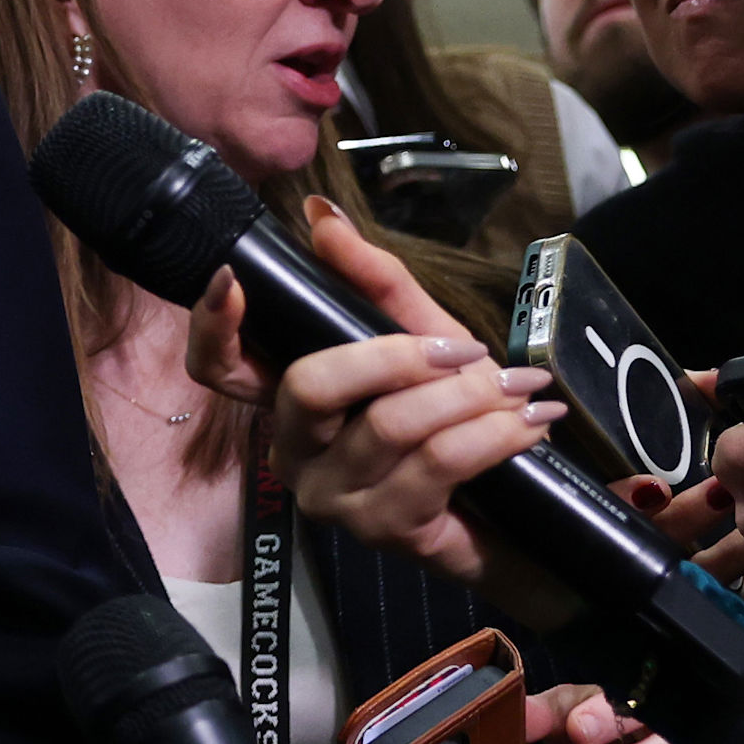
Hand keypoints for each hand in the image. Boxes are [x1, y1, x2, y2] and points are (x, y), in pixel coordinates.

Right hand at [188, 201, 565, 616]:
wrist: (517, 518)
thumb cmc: (458, 423)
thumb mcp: (425, 338)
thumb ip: (374, 281)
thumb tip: (321, 213)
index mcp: (292, 401)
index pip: (221, 367)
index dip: (214, 326)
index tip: (236, 281)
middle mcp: (294, 451)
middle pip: (309, 386)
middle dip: (396, 355)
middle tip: (467, 350)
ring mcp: (331, 497)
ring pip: (389, 423)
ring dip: (469, 397)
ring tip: (519, 389)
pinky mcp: (381, 530)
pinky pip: (437, 462)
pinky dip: (494, 433)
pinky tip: (529, 422)